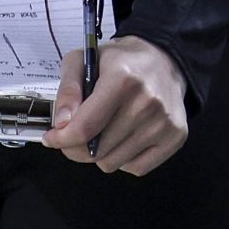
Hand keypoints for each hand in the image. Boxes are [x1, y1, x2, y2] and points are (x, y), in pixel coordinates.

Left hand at [43, 36, 189, 175]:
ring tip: (103, 131)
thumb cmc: (122, 61)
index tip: (52, 138)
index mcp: (122, 79)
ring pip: (113, 163)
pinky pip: (136, 168)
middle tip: (75, 135)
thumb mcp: (84, 60)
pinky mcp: (175, 136)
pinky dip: (123, 158)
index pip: (85, 127)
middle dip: (76, 147)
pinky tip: (123, 138)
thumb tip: (62, 123)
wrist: (164, 60)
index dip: (62, 139)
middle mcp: (146, 102)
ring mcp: (163, 122)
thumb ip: (68, 89)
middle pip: (97, 150)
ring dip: (100, 153)